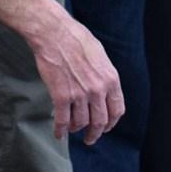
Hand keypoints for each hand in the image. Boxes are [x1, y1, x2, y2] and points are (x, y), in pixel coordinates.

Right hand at [30, 11, 124, 143]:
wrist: (54, 33)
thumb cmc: (75, 38)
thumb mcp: (100, 55)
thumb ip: (104, 74)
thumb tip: (103, 87)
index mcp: (111, 79)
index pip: (117, 110)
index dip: (111, 122)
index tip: (105, 127)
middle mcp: (98, 90)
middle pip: (100, 121)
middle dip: (95, 133)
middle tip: (90, 138)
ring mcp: (79, 94)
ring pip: (81, 122)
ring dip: (76, 129)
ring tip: (72, 130)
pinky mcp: (60, 95)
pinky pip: (62, 120)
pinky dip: (60, 130)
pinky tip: (58, 134)